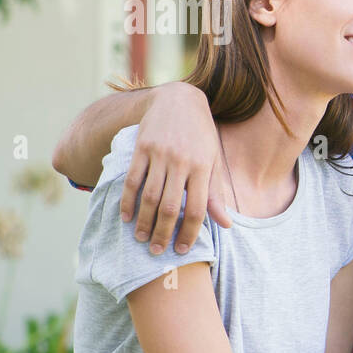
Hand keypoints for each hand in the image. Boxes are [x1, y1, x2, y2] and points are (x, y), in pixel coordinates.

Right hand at [122, 82, 231, 254]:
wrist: (179, 100)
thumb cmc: (201, 135)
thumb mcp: (213, 160)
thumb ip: (215, 193)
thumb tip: (226, 225)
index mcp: (203, 167)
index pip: (198, 209)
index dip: (189, 232)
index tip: (181, 250)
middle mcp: (182, 162)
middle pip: (171, 207)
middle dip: (164, 233)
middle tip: (157, 252)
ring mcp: (160, 154)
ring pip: (150, 196)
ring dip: (144, 222)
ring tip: (142, 239)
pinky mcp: (142, 148)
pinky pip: (132, 180)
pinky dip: (128, 201)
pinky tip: (126, 217)